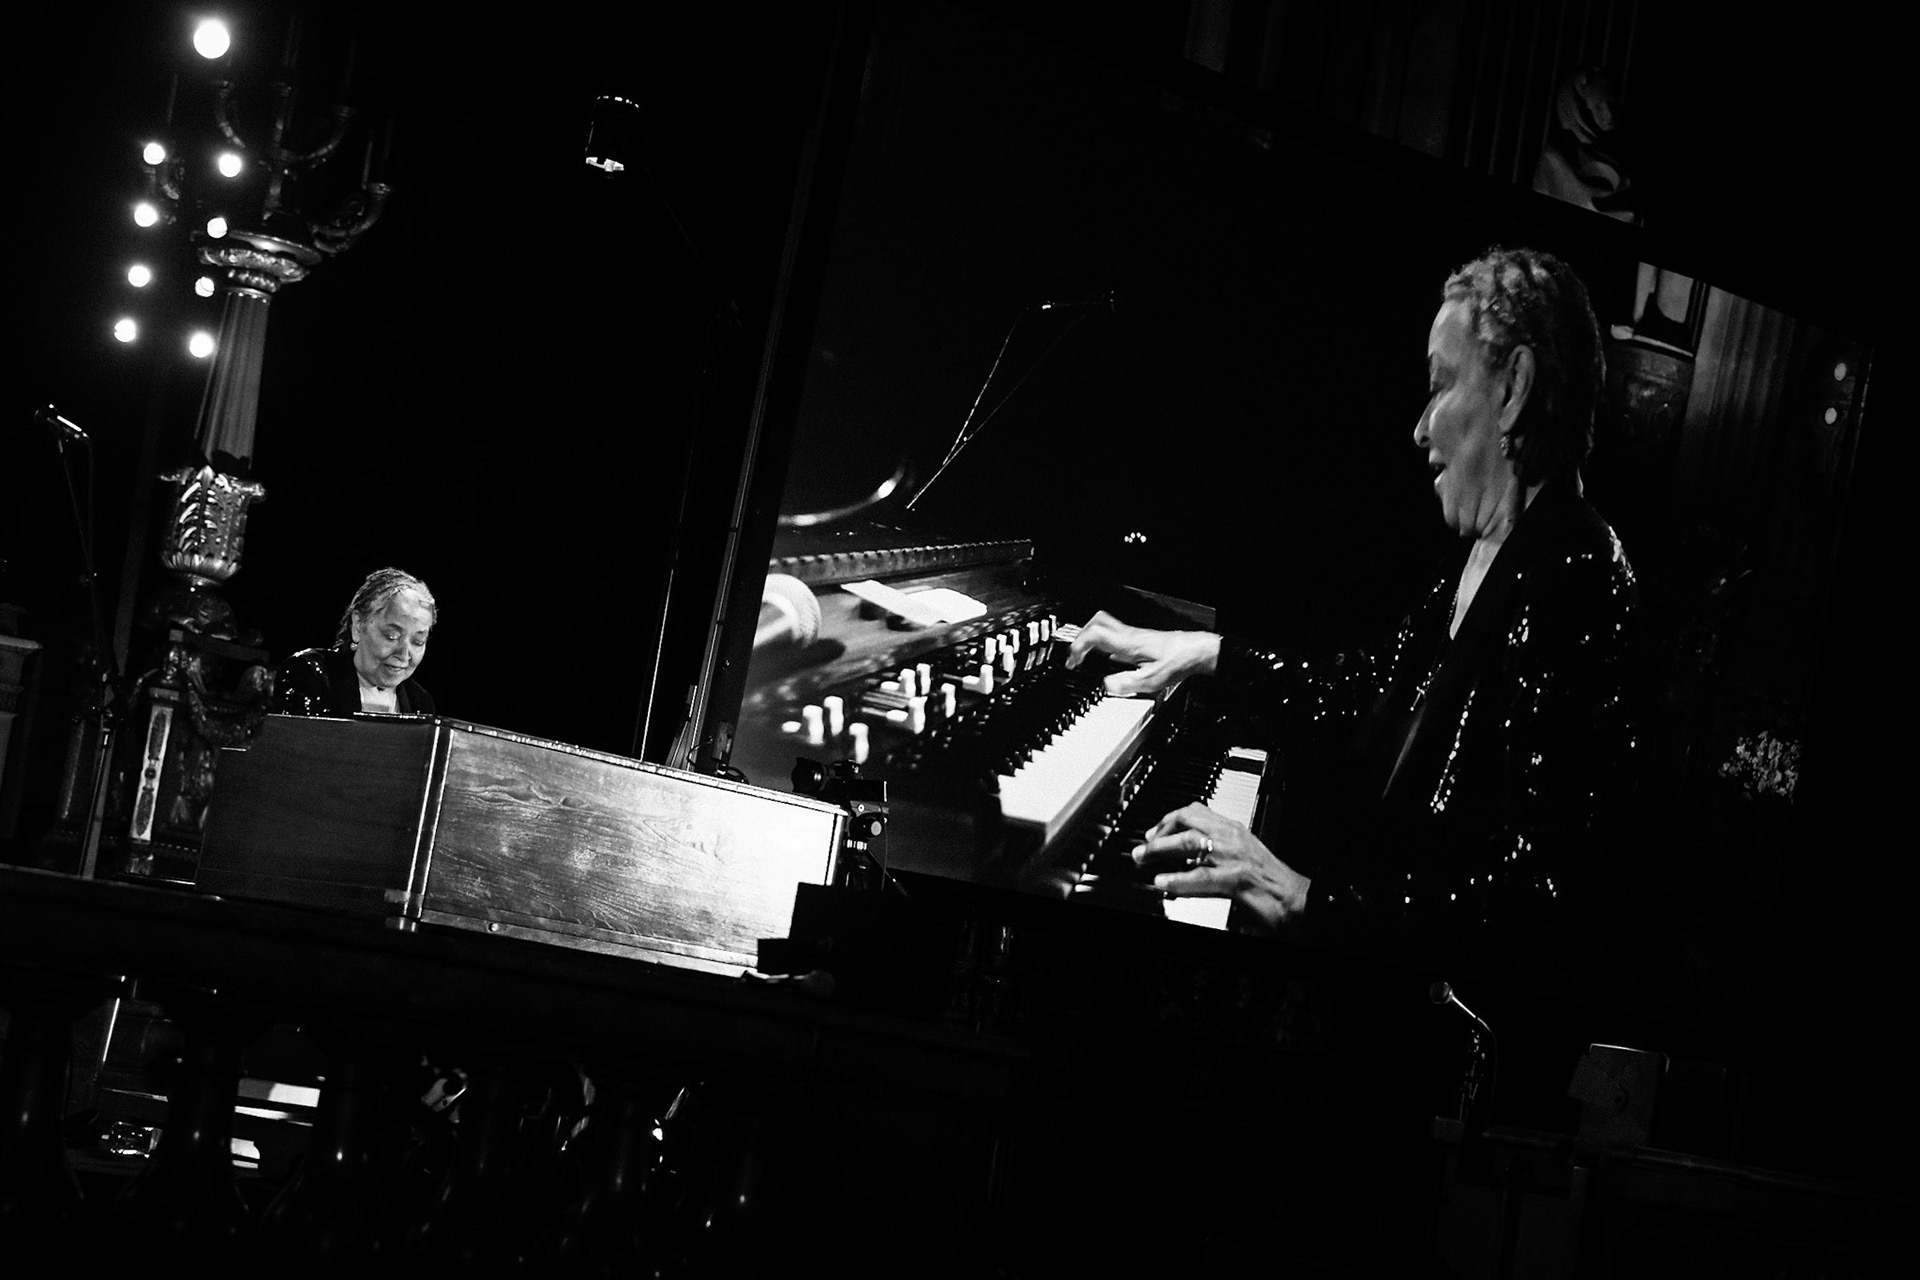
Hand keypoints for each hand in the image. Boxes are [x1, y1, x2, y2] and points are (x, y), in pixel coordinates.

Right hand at [1063, 610, 1220, 696]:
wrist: (1196, 652)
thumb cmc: (1178, 661)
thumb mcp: (1152, 681)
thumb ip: (1127, 684)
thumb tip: (1107, 685)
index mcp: (1127, 644)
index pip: (1094, 635)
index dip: (1078, 647)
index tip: (1073, 662)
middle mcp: (1128, 636)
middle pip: (1095, 623)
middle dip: (1080, 637)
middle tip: (1074, 655)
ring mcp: (1133, 636)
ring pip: (1104, 625)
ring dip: (1090, 638)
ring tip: (1085, 655)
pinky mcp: (1139, 640)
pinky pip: (1114, 635)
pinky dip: (1103, 643)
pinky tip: (1107, 658)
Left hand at [1132, 801, 1309, 933]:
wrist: (1300, 900)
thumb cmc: (1273, 883)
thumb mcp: (1243, 856)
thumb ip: (1218, 851)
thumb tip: (1188, 859)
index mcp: (1235, 831)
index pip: (1197, 810)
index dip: (1170, 818)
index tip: (1154, 830)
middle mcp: (1234, 838)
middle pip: (1188, 821)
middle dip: (1160, 832)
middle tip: (1142, 846)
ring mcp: (1235, 858)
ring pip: (1191, 844)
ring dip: (1162, 850)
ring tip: (1144, 858)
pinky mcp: (1238, 880)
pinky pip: (1202, 877)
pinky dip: (1179, 879)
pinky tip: (1164, 883)